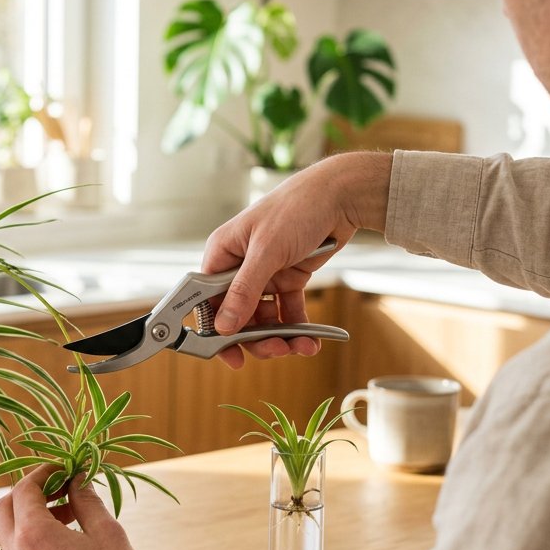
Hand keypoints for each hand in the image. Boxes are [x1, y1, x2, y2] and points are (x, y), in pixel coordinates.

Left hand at [0, 466, 158, 549]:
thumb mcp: (108, 534)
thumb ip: (87, 501)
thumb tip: (77, 479)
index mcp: (34, 535)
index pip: (23, 490)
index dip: (42, 474)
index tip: (61, 471)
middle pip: (2, 511)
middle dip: (26, 495)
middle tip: (58, 494)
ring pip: (1, 541)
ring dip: (22, 524)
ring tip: (60, 525)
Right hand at [202, 152, 392, 367]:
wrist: (340, 195)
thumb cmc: (297, 209)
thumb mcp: (267, 251)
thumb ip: (244, 291)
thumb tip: (223, 326)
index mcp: (223, 254)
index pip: (209, 300)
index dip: (217, 330)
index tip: (230, 355)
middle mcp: (240, 266)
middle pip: (238, 315)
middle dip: (256, 337)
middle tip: (276, 350)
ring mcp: (265, 274)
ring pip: (263, 318)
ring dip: (280, 336)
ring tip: (299, 346)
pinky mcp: (289, 278)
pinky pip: (288, 311)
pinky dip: (298, 327)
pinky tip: (310, 340)